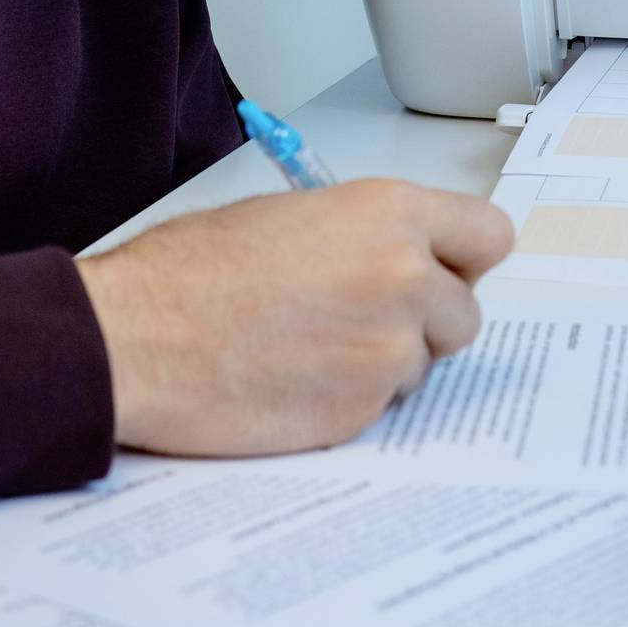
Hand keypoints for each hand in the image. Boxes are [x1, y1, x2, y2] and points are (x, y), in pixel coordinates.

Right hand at [72, 178, 515, 455]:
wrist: (138, 338)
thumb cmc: (190, 272)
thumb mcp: (287, 215)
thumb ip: (361, 233)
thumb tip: (394, 254)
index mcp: (389, 214)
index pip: (489, 236)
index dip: (463, 258)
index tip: (444, 268)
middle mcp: (405, 278)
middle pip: (465, 311)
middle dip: (425, 318)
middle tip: (362, 316)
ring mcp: (389, 352)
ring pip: (423, 364)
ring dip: (385, 361)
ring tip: (312, 347)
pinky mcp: (363, 411)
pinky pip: (383, 406)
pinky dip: (350, 397)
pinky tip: (294, 379)